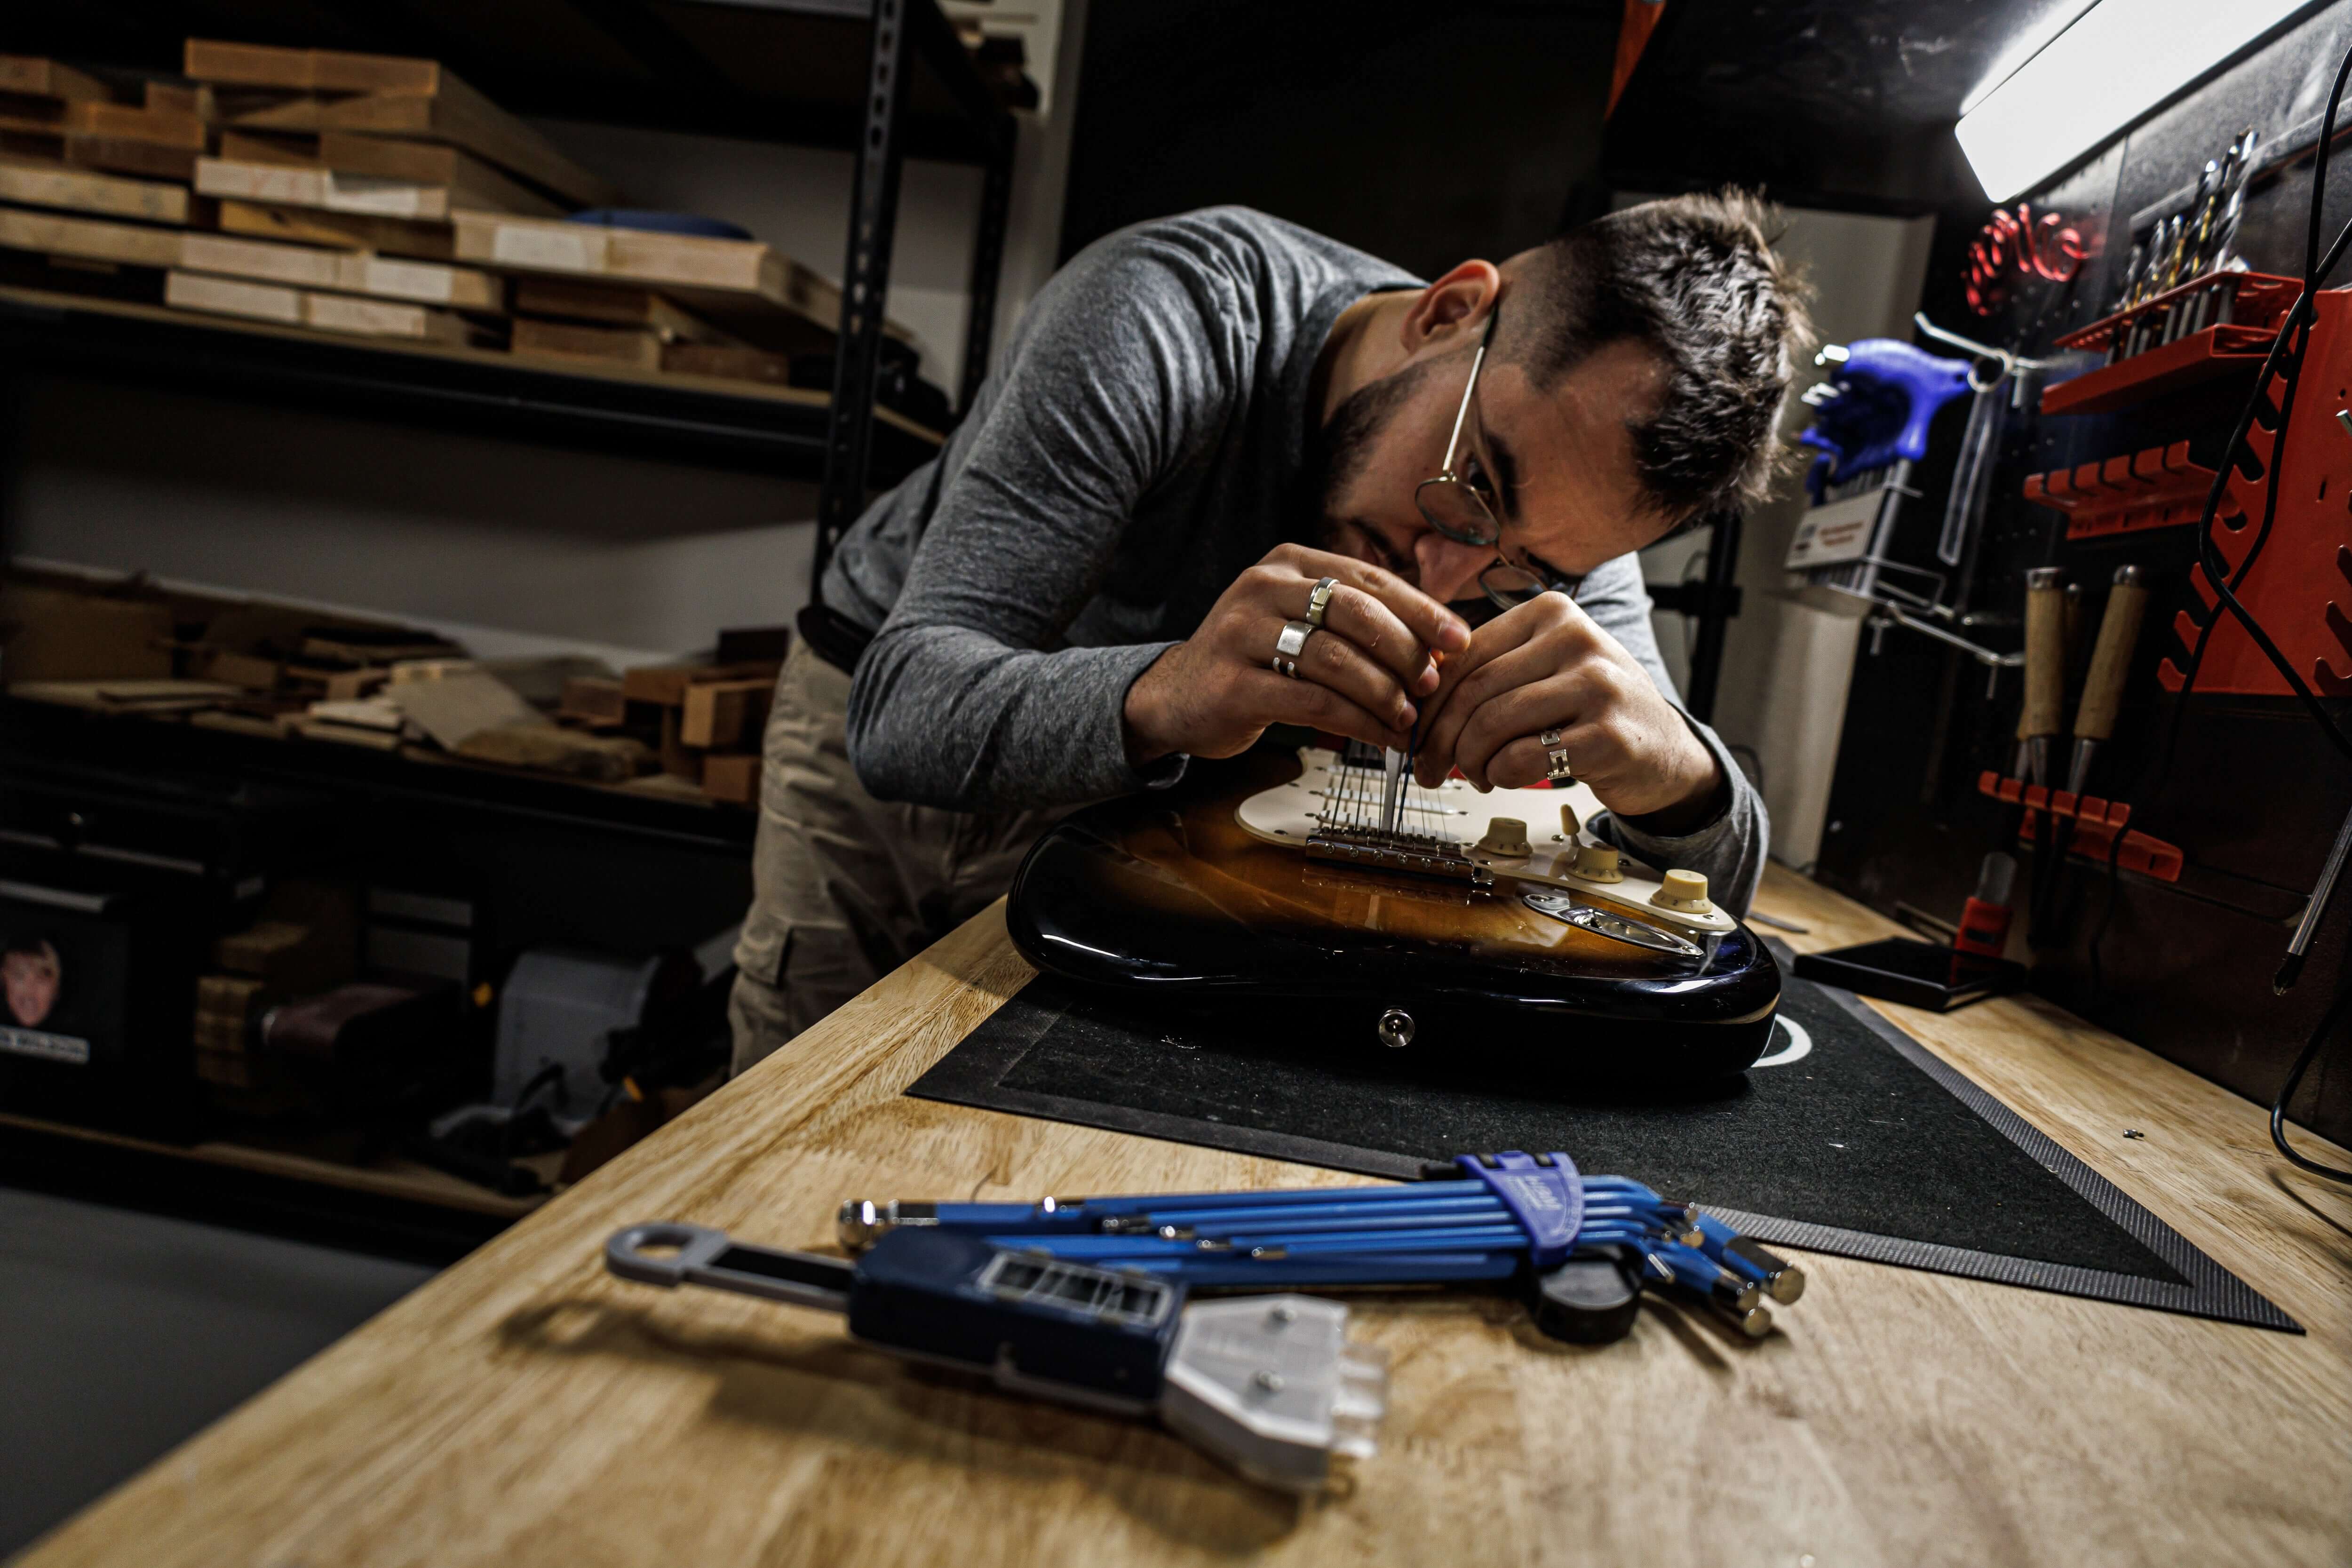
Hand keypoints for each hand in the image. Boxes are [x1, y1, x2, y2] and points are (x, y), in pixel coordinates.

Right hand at [1125, 544, 1471, 764]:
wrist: (1176, 697)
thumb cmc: (1253, 661)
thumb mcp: (1300, 622)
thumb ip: (1357, 624)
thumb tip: (1439, 645)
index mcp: (1288, 563)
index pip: (1368, 579)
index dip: (1421, 610)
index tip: (1458, 640)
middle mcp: (1261, 588)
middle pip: (1355, 613)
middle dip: (1405, 651)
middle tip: (1432, 683)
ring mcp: (1242, 634)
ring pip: (1335, 659)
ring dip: (1383, 692)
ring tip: (1408, 716)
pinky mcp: (1234, 685)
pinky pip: (1313, 702)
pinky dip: (1357, 722)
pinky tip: (1380, 735)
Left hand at [1411, 593, 1722, 825]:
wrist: (1663, 748)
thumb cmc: (1593, 709)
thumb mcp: (1544, 669)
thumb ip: (1489, 669)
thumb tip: (1416, 693)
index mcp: (1551, 613)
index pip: (1465, 655)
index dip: (1429, 701)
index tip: (1413, 733)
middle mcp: (1577, 639)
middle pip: (1474, 691)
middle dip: (1440, 739)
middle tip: (1429, 768)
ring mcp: (1598, 685)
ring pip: (1493, 724)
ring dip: (1468, 761)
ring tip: (1473, 774)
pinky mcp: (1609, 735)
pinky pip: (1523, 758)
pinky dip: (1500, 775)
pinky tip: (1504, 778)